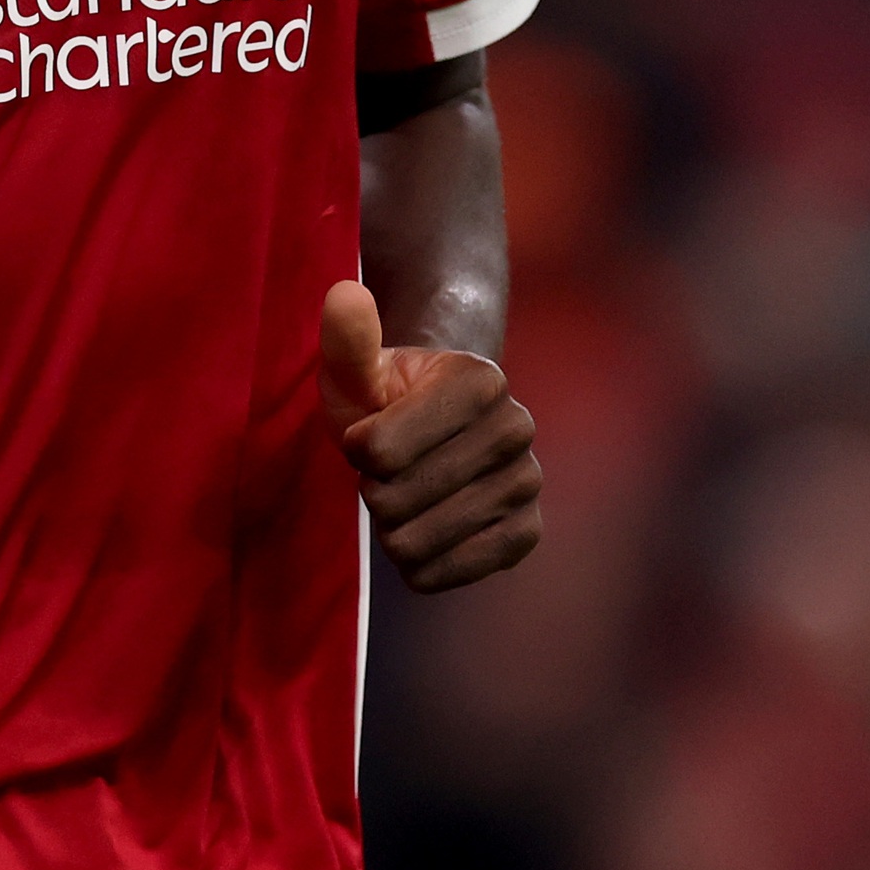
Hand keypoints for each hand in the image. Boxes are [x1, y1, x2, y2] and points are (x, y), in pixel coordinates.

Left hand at [318, 279, 541, 592]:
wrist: (436, 431)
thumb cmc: (387, 396)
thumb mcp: (357, 368)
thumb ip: (348, 340)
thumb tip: (343, 294)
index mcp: (480, 379)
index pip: (378, 451)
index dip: (357, 447)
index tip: (373, 429)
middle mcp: (516, 429)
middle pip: (394, 500)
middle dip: (373, 490)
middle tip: (390, 470)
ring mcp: (527, 484)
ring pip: (412, 544)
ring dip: (392, 527)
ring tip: (408, 495)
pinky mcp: (526, 535)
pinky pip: (441, 575)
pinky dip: (417, 563)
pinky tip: (426, 529)